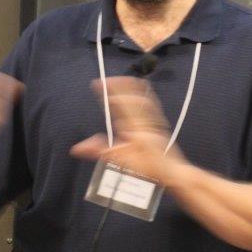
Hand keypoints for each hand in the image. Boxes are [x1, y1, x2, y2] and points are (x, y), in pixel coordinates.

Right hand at [70, 76, 187, 185]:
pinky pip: (151, 102)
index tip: (98, 85)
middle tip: (106, 80)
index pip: (120, 105)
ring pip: (142, 97)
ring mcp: (153, 120)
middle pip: (131, 97)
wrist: (172, 171)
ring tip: (121, 79)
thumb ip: (101, 151)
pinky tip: (139, 90)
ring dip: (131, 87)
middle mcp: (145, 121)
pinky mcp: (159, 123)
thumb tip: (79, 147)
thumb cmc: (149, 168)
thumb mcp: (122, 161)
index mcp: (135, 129)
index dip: (109, 93)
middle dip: (118, 86)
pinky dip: (142, 93)